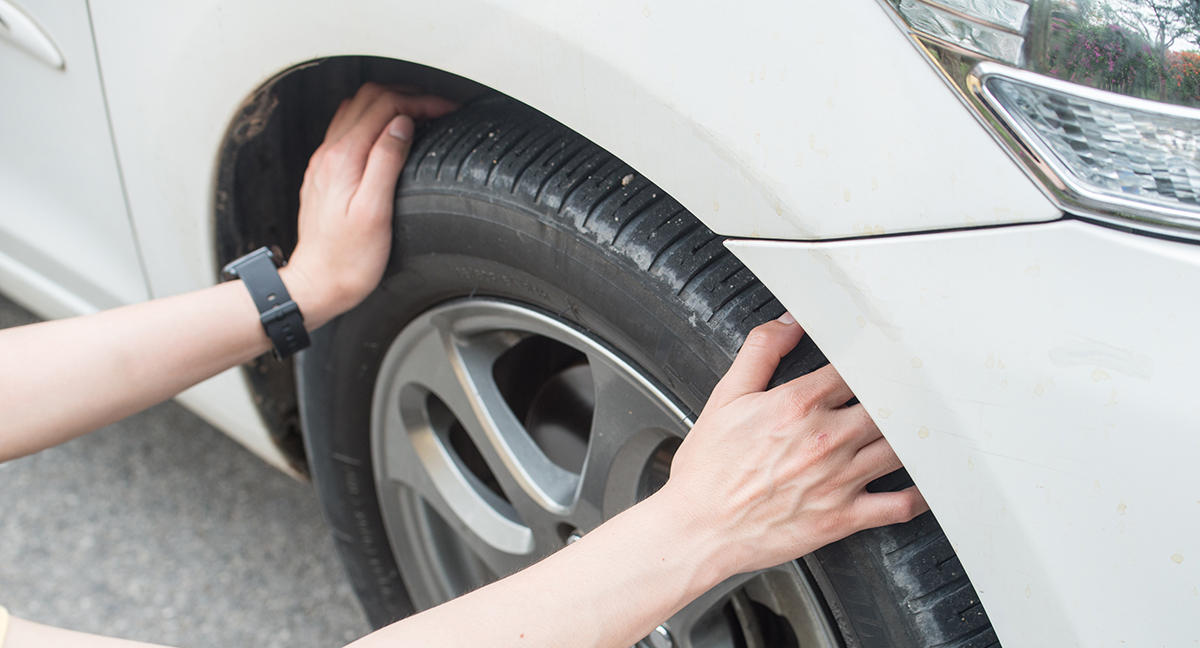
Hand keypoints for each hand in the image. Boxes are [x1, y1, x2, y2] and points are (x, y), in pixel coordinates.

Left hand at [281, 83, 457, 328]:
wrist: (317, 284)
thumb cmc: (348, 260)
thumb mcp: (375, 211)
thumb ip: (386, 161)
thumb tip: (401, 124)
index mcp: (344, 158)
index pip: (384, 106)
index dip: (420, 101)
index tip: (446, 109)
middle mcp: (329, 154)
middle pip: (368, 99)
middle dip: (407, 96)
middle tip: (438, 108)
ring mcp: (324, 162)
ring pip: (356, 110)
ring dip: (389, 105)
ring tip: (419, 116)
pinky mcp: (325, 174)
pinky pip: (348, 129)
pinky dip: (373, 121)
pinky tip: (390, 136)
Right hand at [659, 313, 927, 576]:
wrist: (698, 528)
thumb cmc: (708, 471)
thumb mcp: (726, 397)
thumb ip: (761, 351)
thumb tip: (789, 322)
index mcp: (799, 404)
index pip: (855, 367)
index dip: (873, 359)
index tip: (879, 358)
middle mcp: (826, 438)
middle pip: (888, 404)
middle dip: (900, 395)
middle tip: (909, 389)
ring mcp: (840, 479)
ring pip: (901, 448)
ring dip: (915, 436)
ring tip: (922, 428)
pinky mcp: (844, 517)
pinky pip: (899, 505)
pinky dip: (921, 495)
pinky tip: (925, 484)